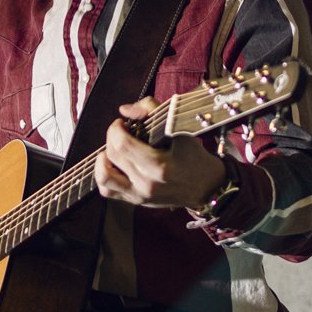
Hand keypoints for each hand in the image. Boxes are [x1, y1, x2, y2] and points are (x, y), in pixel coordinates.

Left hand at [95, 96, 226, 209]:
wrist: (208, 187)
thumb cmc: (195, 157)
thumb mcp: (181, 129)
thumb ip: (153, 110)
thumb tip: (125, 110)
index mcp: (160, 166)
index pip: (122, 144)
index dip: (116, 129)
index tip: (122, 123)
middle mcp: (147, 183)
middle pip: (112, 155)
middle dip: (112, 137)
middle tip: (122, 132)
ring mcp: (140, 195)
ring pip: (104, 176)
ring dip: (103, 159)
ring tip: (114, 150)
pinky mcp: (137, 201)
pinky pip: (107, 191)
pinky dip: (104, 176)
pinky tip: (114, 166)